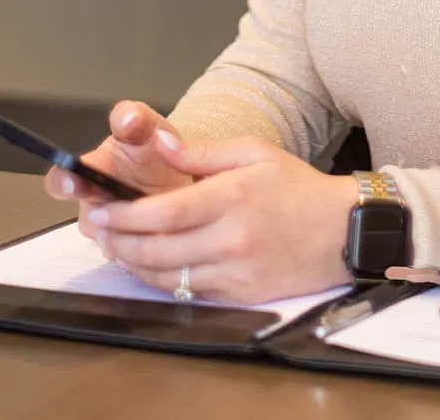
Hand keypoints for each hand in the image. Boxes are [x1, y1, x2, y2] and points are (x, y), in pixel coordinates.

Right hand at [43, 101, 192, 240]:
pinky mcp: (129, 250)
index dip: (64, 182)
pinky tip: (163, 232)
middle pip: (88, 220)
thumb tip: (127, 117)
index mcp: (90, 170)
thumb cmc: (154, 149)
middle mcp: (93, 203)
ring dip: (131, 232)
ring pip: (111, 242)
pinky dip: (146, 246)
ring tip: (155, 215)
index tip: (74, 180)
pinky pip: (130, 256)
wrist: (181, 173)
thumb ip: (134, 118)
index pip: (61, 179)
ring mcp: (109, 230)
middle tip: (122, 211)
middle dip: (104, 218)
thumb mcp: (148, 127)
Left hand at [85, 131, 358, 304]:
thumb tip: (159, 144)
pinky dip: (163, 281)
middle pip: (157, 249)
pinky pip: (189, 292)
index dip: (124, 215)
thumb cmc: (298, 188)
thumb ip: (202, 152)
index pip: (164, 212)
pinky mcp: (241, 295)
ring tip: (115, 247)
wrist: (343, 231)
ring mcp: (235, 271)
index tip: (101, 209)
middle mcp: (231, 238)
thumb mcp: (255, 152)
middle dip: (118, 241)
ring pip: (168, 277)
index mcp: (232, 197)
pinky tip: (149, 266)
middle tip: (97, 230)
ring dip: (134, 264)